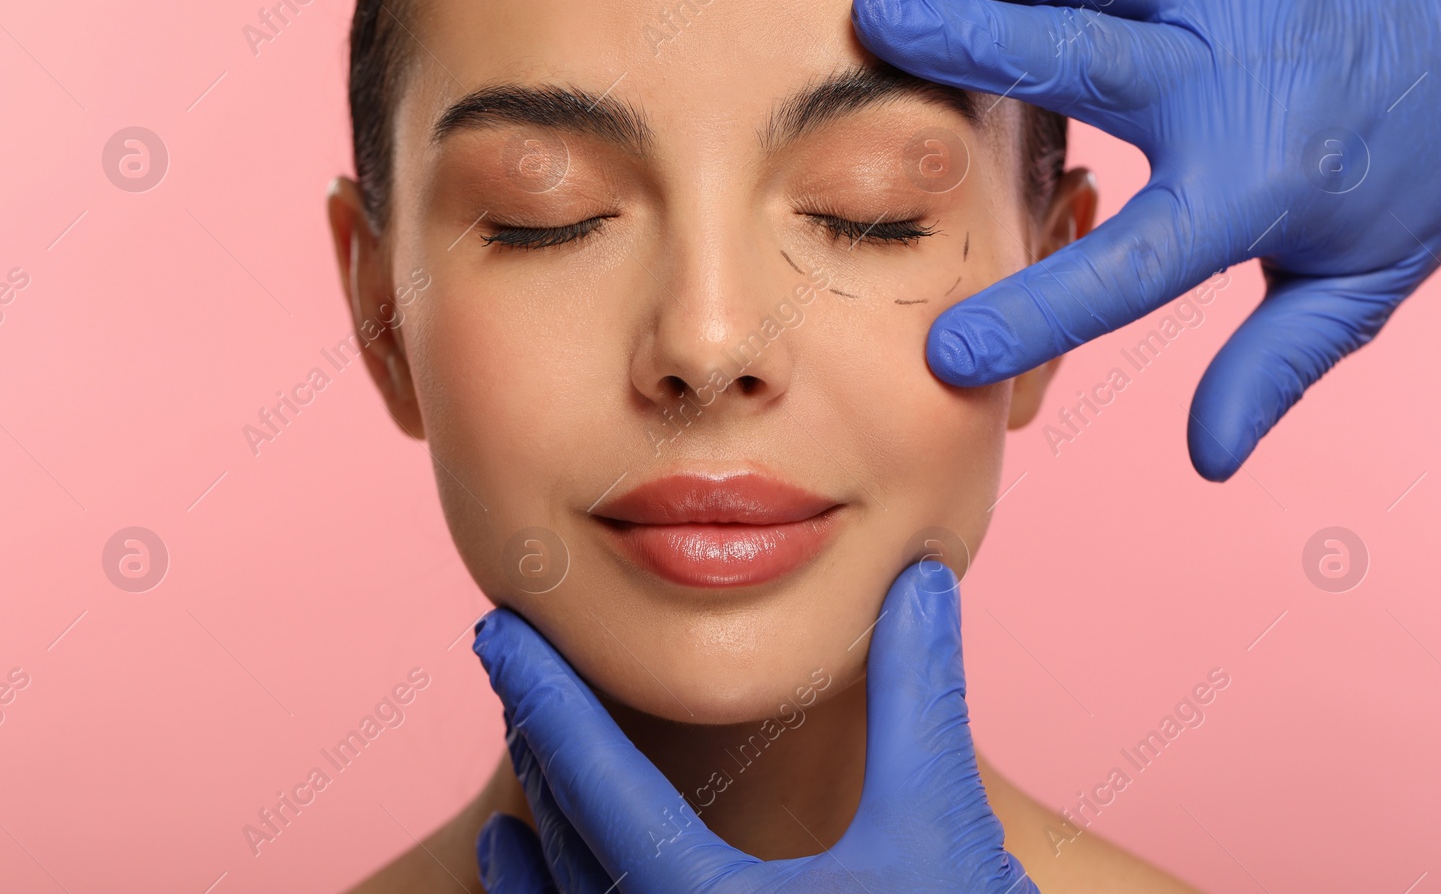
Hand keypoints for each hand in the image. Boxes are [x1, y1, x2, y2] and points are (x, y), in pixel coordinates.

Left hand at [471, 563, 1036, 892]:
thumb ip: (919, 697)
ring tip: (516, 729)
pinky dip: (536, 886)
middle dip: (534, 735)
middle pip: (565, 837)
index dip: (545, 693)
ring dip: (535, 804)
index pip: (597, 784)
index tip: (499, 627)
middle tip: (509, 652)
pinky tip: (510, 849)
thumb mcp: (941, 824)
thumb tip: (920, 578)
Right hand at [851, 0, 1440, 478]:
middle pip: (1077, 61)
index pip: (1136, 265)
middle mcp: (1231, 75)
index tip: (951, 355)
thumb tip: (1212, 460)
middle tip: (870, 24)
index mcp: (1256, 183)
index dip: (1043, 312)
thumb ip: (1280, 366)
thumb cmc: (1421, 158)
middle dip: (967, 40)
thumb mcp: (1365, 283)